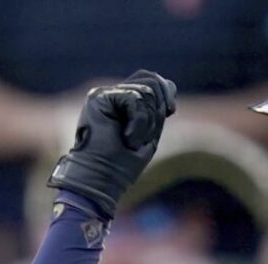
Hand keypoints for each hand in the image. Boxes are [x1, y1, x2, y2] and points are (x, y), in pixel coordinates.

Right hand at [47, 70, 175, 218]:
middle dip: (158, 109)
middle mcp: (112, 94)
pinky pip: (134, 98)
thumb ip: (157, 109)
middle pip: (150, 79)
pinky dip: (139, 123)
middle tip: (146, 136)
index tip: (169, 112)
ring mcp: (103, 95)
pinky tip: (127, 138)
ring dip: (147, 122)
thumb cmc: (121, 165)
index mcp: (123, 103)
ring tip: (133, 141)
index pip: (152, 81)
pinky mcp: (98, 97)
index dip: (166, 92)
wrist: (99, 180)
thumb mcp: (149, 133)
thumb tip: (169, 85)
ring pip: (145, 90)